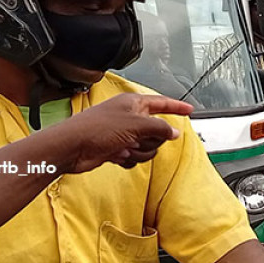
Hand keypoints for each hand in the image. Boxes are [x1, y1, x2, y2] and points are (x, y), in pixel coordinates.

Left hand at [57, 94, 191, 173]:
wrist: (73, 148)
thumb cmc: (97, 128)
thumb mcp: (135, 124)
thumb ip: (159, 127)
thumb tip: (174, 132)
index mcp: (134, 104)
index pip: (161, 103)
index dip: (176, 106)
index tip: (190, 110)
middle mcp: (130, 117)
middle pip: (156, 131)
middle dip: (149, 141)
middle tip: (136, 140)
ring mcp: (123, 134)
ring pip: (146, 147)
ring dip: (137, 152)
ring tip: (122, 149)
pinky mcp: (116, 149)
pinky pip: (134, 158)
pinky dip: (127, 159)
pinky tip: (116, 156)